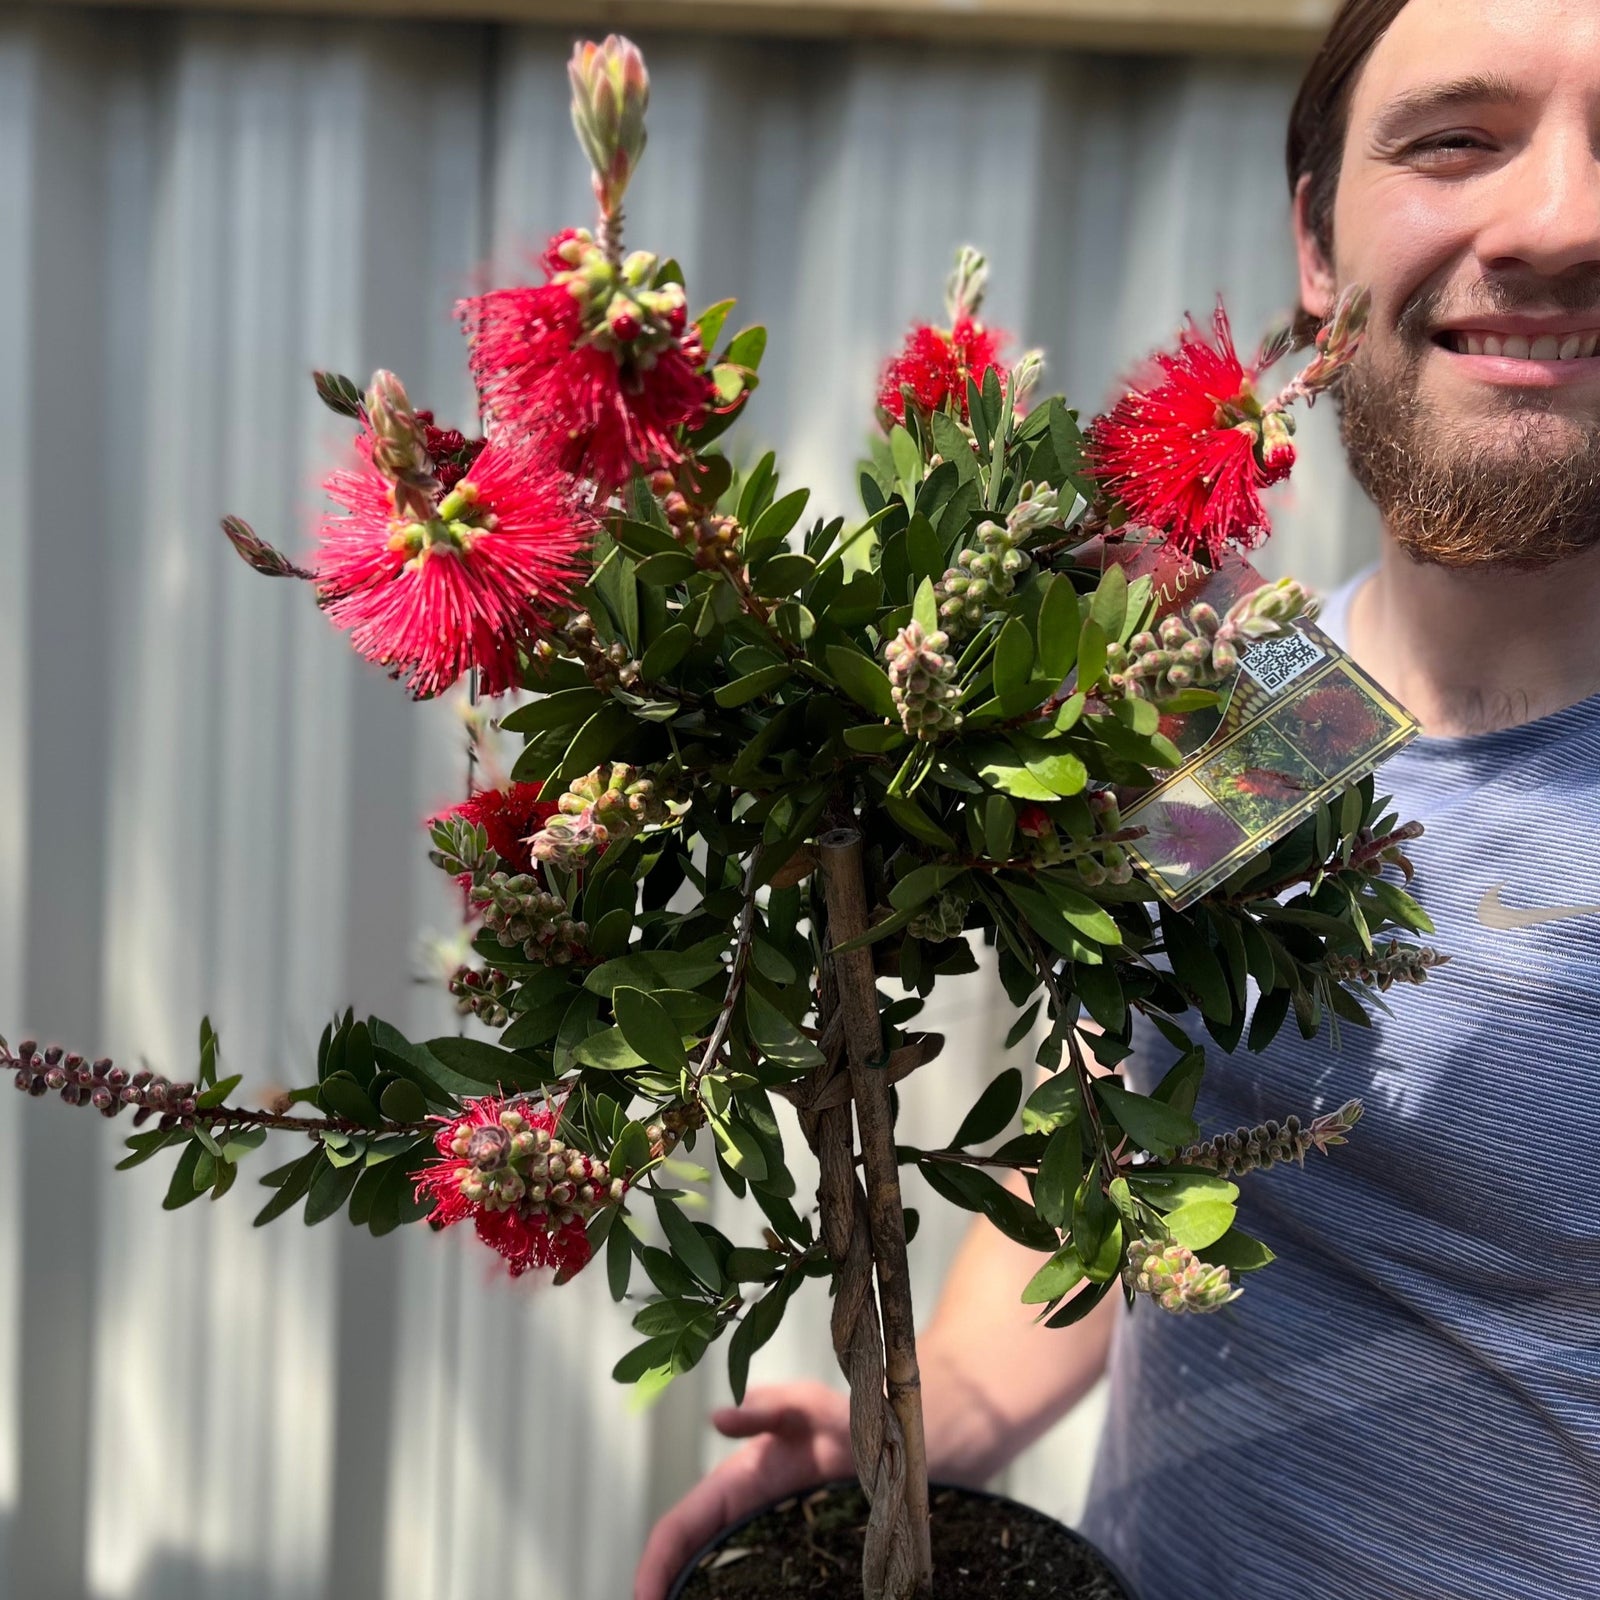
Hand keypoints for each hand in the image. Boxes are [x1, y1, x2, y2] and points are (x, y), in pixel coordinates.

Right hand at [632, 1380, 852, 1599]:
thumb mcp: (808, 1405)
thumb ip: (767, 1408)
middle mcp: (743, 1517)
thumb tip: (716, 1417)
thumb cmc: (848, 1418)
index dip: (655, 1562)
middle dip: (663, 1592)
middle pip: (689, 1563)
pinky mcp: (795, 1557)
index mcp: (734, 1483)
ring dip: (694, 1596)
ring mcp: (768, 1540)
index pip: (680, 1527)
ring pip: (718, 1580)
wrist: (895, 1442)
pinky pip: (757, 1586)